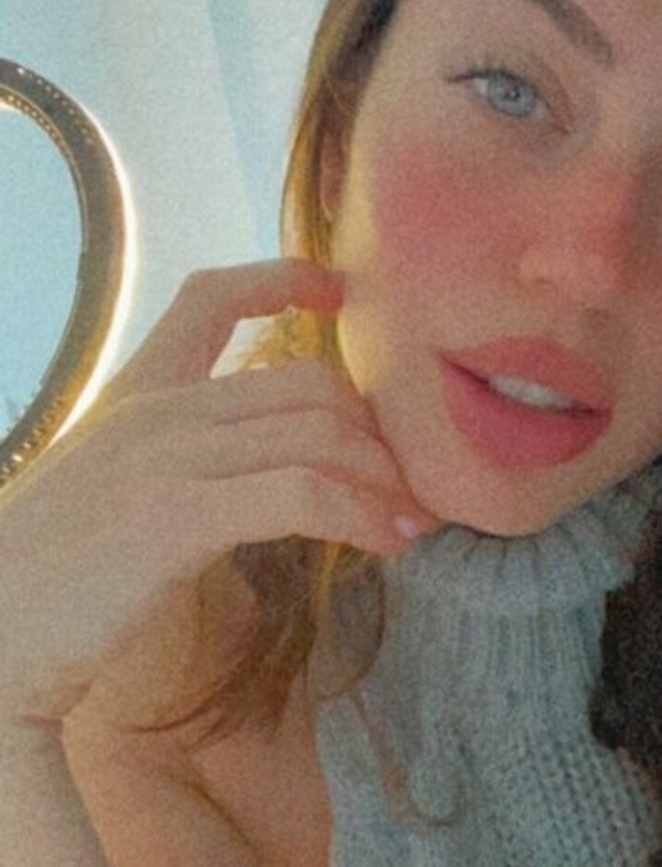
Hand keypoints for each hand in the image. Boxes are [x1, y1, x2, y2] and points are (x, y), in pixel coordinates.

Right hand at [0, 258, 439, 721]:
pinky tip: (384, 542)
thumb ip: (175, 473)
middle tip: (408, 485)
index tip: (337, 290)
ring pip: (318, 433)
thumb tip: (252, 486)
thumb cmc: (47, 588)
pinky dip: (359, 514)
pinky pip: (303, 493)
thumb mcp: (108, 500)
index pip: (209, 297)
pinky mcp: (177, 514)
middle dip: (374, 431)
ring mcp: (165, 455)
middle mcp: (153, 409)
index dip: (282, 278)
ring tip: (410, 521)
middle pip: (306, 382)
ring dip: (382, 480)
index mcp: (131, 395)